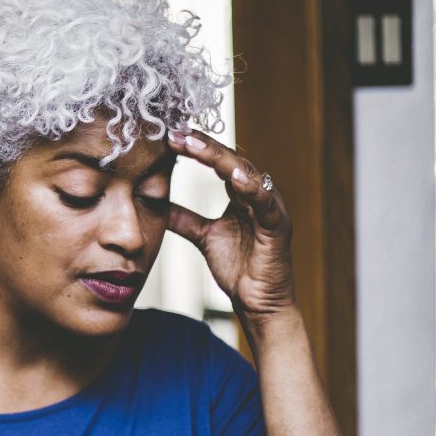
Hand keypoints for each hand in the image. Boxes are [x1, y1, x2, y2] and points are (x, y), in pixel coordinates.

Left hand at [164, 129, 296, 326]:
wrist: (259, 304)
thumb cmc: (239, 269)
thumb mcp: (203, 237)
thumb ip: (183, 218)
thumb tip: (156, 204)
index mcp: (241, 194)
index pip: (218, 162)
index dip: (195, 148)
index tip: (169, 136)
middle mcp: (258, 195)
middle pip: (231, 160)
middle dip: (203, 145)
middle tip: (177, 132)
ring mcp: (270, 208)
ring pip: (246, 173)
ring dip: (220, 158)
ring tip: (195, 144)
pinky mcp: (278, 226)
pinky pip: (265, 202)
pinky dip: (250, 187)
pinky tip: (233, 176)